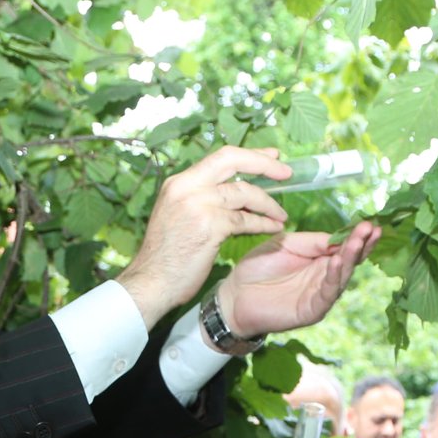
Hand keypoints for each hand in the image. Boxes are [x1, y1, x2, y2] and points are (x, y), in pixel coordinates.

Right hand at [117, 147, 290, 326]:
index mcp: (179, 182)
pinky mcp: (208, 227)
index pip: (220, 157)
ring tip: (281, 215)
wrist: (151, 282)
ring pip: (244, 193)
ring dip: (268, 204)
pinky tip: (273, 229)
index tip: (272, 157)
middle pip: (232, 161)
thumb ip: (201, 199)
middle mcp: (186, 187)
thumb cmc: (166, 256)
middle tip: (286, 173)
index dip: (250, 155)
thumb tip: (235, 192)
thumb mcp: (178, 215)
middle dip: (263, 164)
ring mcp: (197, 205)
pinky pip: (245, 221)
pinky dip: (263, 224)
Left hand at [217, 222, 380, 337]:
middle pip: (350, 260)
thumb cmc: (257, 268)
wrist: (233, 295)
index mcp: (319, 259)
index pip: (344, 246)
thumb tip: (339, 237)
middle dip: (362, 244)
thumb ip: (312, 241)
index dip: (357, 235)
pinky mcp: (312, 310)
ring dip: (352, 257)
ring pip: (342, 275)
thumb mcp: (286, 243)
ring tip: (359, 240)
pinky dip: (334, 277)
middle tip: (372, 228)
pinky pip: (327, 292)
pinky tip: (337, 261)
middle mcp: (324, 277)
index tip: (369, 221)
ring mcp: (320, 295)